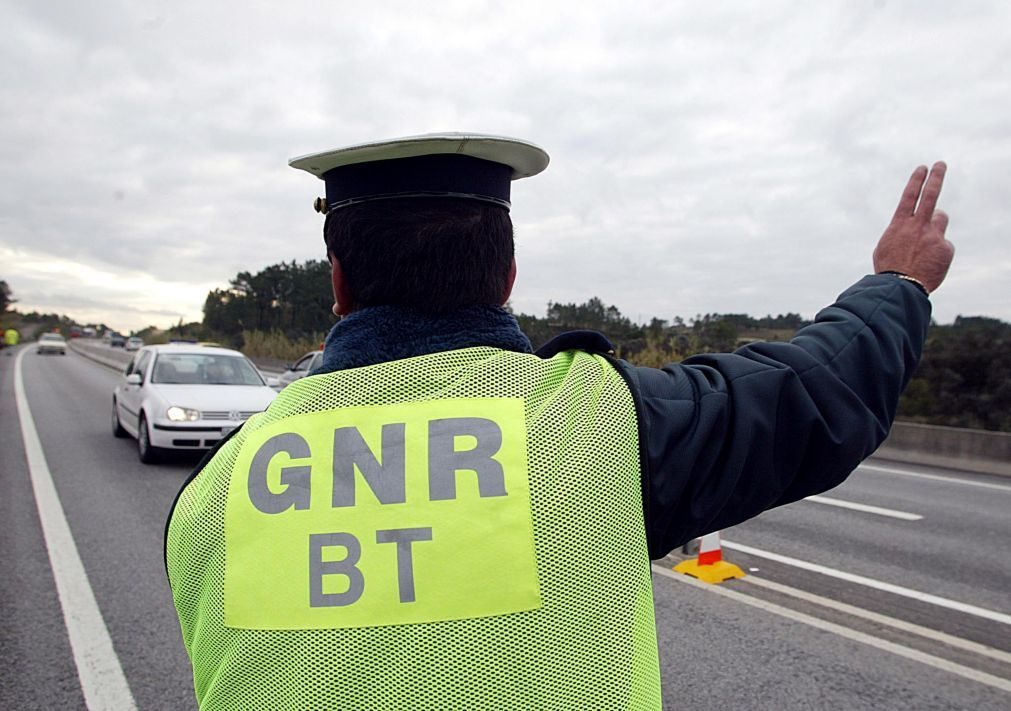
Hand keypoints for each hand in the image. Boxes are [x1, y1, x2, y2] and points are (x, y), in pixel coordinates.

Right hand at [872, 162, 954, 292]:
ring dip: (936, 224)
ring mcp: (934, 236)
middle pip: (931, 195)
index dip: (917, 180)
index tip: (923, 168)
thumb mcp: (885, 246)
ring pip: (941, 218)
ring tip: (926, 240)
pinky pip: (944, 244)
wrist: (900, 287)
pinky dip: (938, 252)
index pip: (910, 196)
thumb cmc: (889, 268)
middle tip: (941, 164)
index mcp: (900, 225)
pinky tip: (929, 264)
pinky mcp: (946, 248)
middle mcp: (918, 226)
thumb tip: (912, 226)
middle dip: (936, 177)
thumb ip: (900, 231)